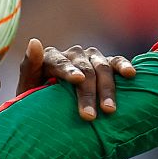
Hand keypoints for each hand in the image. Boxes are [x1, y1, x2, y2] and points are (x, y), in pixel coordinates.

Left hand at [16, 38, 134, 120]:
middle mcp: (72, 54)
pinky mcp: (107, 63)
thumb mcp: (27, 89)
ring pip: (102, 68)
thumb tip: (35, 42)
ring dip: (107, 89)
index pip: (59, 62)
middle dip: (88, 93)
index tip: (78, 80)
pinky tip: (130, 74)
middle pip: (84, 69)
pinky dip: (123, 66)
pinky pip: (116, 62)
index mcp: (50, 58)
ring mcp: (91, 57)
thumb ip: (29, 67)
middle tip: (89, 116)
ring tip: (109, 110)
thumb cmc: (37, 103)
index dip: (68, 70)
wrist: (55, 114)